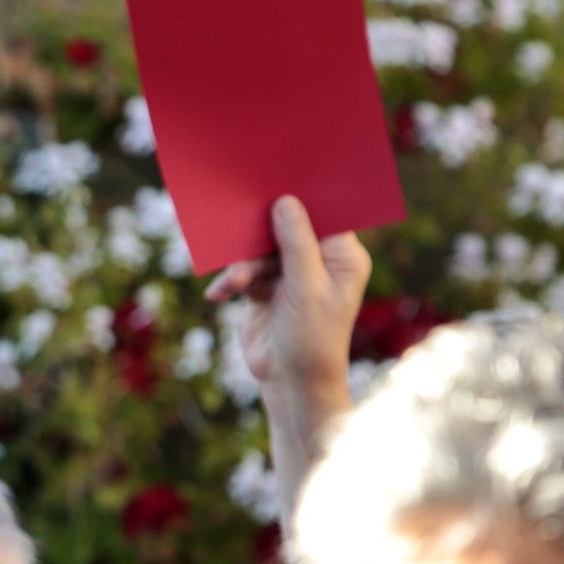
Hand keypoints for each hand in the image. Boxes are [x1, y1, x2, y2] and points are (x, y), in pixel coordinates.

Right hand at [203, 195, 369, 400]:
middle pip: (285, 228)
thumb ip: (296, 243)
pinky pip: (244, 271)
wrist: (289, 383)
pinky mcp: (264, 289)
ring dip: (243, 265)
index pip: (324, 215)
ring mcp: (289, 274)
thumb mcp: (306, 287)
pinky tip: (221, 293)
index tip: (278, 181)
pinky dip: (232, 280)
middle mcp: (318, 261)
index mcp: (342, 257)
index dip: (302, 198)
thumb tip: (285, 201)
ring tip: (234, 284)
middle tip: (241, 216)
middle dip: (261, 231)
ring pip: (259, 250)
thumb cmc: (311, 338)